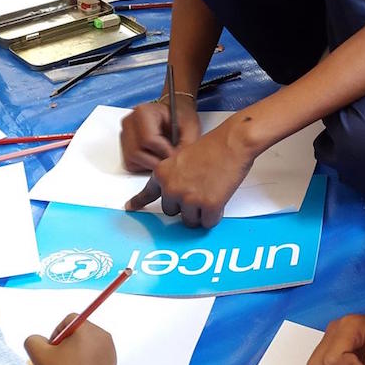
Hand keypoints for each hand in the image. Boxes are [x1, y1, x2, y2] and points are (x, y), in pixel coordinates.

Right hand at [24, 315, 116, 364]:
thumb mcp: (39, 355)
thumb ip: (34, 340)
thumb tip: (40, 341)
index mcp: (89, 329)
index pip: (69, 321)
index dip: (55, 333)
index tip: (51, 351)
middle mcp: (103, 337)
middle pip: (79, 334)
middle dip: (66, 345)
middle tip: (57, 362)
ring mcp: (110, 352)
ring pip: (87, 348)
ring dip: (75, 356)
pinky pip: (95, 360)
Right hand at [120, 99, 200, 171]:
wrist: (175, 113)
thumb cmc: (181, 116)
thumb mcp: (191, 127)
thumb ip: (185, 145)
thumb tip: (175, 164)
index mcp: (143, 112)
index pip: (148, 139)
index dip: (164, 151)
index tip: (175, 153)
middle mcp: (129, 122)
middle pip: (137, 152)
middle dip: (156, 161)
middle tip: (171, 159)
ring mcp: (124, 134)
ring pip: (132, 159)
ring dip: (150, 164)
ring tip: (164, 157)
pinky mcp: (124, 145)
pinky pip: (130, 163)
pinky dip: (144, 165)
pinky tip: (156, 157)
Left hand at [124, 116, 252, 227]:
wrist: (233, 142)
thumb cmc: (214, 146)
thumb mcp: (183, 158)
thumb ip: (175, 175)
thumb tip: (178, 193)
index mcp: (163, 174)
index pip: (147, 193)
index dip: (139, 202)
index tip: (131, 208)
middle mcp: (171, 188)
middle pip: (172, 212)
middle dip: (185, 206)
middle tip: (200, 191)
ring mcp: (189, 198)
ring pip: (190, 221)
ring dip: (200, 213)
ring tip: (212, 194)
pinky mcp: (208, 205)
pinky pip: (208, 222)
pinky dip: (214, 215)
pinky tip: (220, 200)